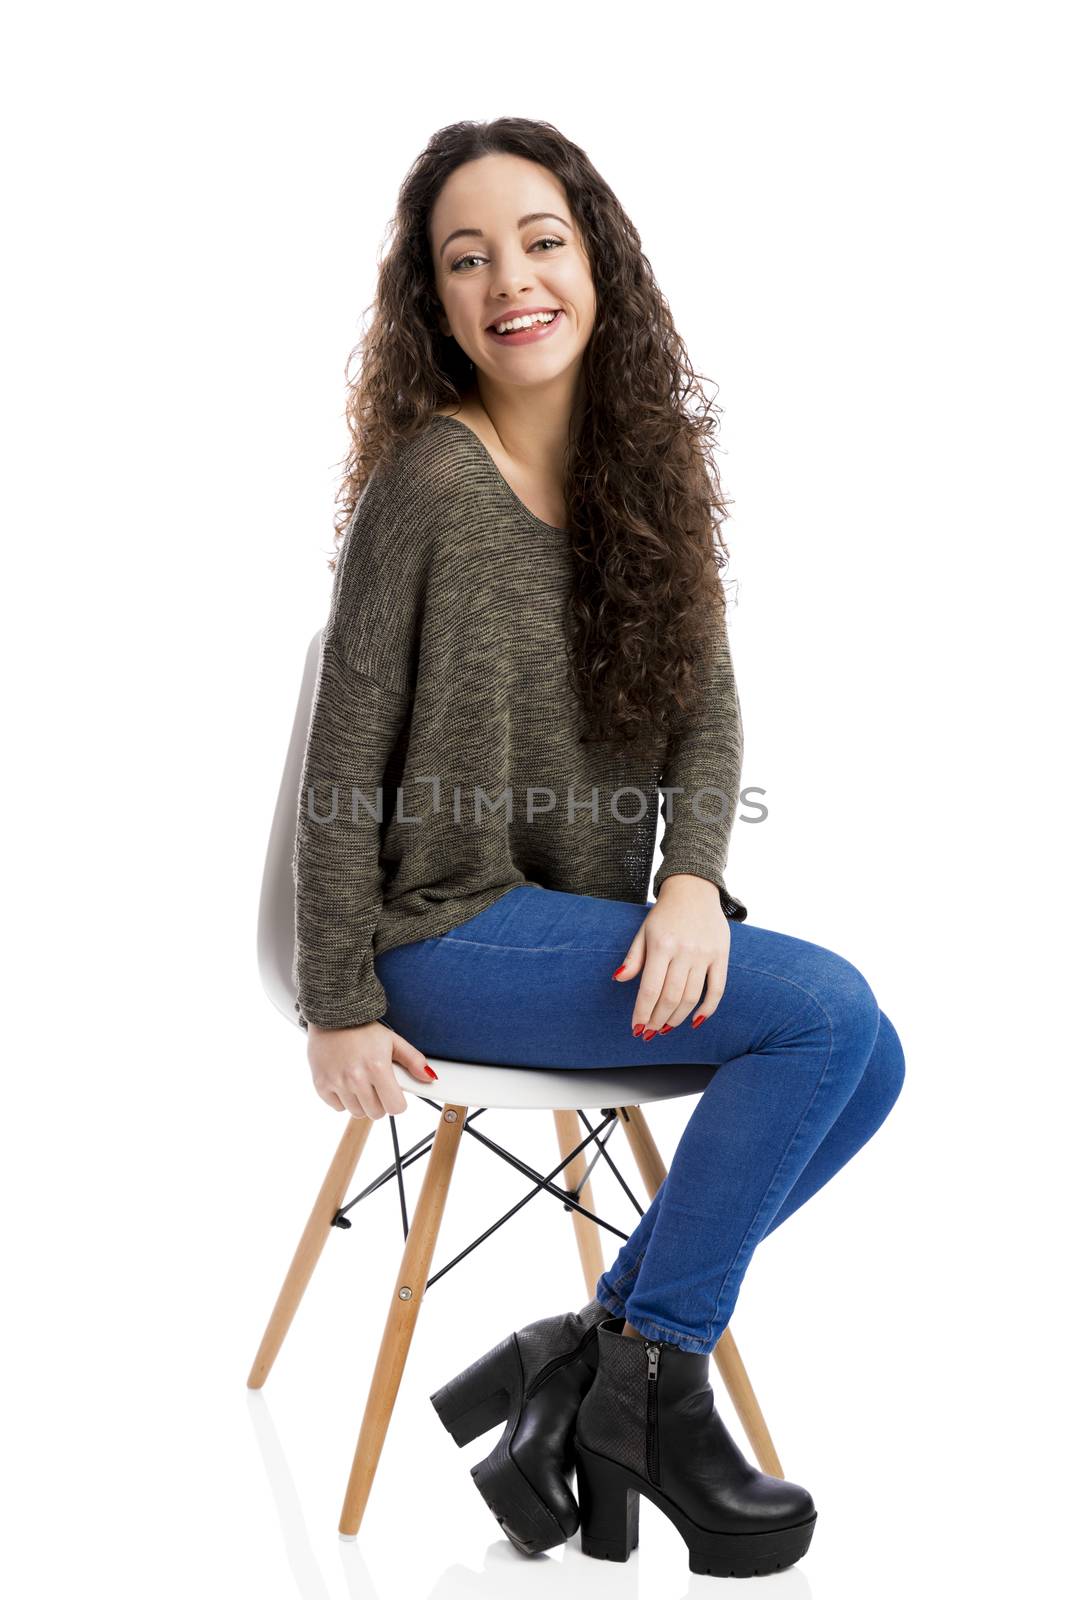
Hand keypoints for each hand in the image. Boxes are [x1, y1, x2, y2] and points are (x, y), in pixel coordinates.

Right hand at [307, 1020, 436, 1117]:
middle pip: (376, 1113)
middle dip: (380, 1102)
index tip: (394, 1094)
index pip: (395, 1108)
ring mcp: (337, 1082)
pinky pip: (337, 1107)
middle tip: (376, 1085)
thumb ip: (413, 1060)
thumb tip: (429, 1078)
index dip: (397, 1102)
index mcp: (377, 1067)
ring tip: (360, 1082)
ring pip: (356, 1112)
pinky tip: (344, 1081)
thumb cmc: (363, 1029)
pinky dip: (342, 1099)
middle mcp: (356, 1078)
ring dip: (361, 1102)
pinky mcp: (320, 1084)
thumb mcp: (393, 1041)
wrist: (332, 1015)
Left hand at [613, 875, 730, 1035]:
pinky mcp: (721, 955)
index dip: (642, 1012)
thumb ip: (634, 958)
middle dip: (658, 1020)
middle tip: (650, 1032)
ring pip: (692, 997)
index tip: (636, 1028)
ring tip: (666, 1028)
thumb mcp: (644, 931)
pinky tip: (696, 1021)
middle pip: (670, 997)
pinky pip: (717, 989)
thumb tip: (619, 980)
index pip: (650, 988)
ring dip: (677, 1018)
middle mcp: (684, 951)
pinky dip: (708, 1009)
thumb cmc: (664, 914)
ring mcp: (705, 954)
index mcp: (661, 945)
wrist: (694, 888)